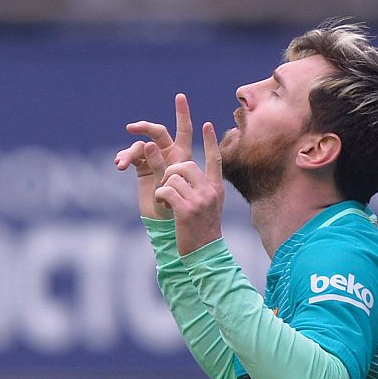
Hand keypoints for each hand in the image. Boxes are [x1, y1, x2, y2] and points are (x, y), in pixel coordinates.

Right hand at [115, 93, 194, 219]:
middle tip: (131, 128)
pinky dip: (125, 158)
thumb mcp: (169, 185)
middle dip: (144, 127)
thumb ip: (159, 164)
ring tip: (121, 164)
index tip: (180, 96)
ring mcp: (154, 159)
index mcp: (182, 156)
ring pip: (140, 146)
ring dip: (129, 152)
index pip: (184, 130)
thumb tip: (147, 144)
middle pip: (156, 132)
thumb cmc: (175, 207)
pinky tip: (119, 164)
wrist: (163, 224)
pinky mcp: (141, 167)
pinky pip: (131, 156)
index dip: (183, 113)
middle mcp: (168, 154)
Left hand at [153, 122, 223, 255]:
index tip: (206, 124)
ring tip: (168, 202)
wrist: (205, 254)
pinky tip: (165, 206)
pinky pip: (166, 190)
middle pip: (185, 165)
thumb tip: (190, 172)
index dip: (210, 141)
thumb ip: (203, 189)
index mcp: (216, 189)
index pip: (215, 159)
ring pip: (173, 177)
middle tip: (168, 186)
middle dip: (171, 172)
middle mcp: (209, 191)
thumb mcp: (210, 207)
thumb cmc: (203, 232)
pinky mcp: (186, 210)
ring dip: (164, 187)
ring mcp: (199, 200)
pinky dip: (161, 196)